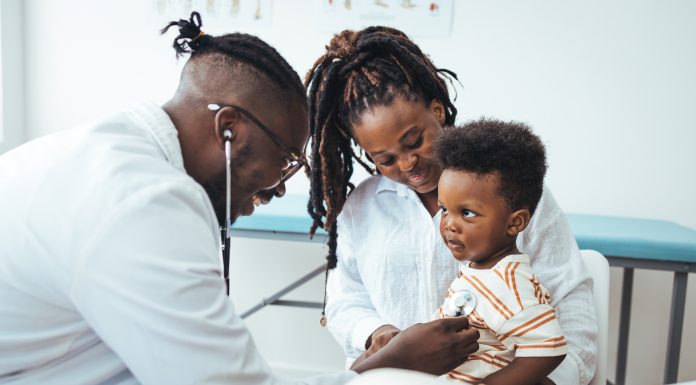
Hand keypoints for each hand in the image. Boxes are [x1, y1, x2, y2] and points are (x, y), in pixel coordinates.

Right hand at [352, 317, 478, 375]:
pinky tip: (453, 352)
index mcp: (442, 326)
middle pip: (474, 334)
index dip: (462, 322)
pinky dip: (462, 354)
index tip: (459, 324)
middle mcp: (451, 339)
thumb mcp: (420, 327)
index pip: (465, 321)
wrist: (399, 363)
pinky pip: (465, 357)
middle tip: (463, 332)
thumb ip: (437, 326)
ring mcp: (453, 354)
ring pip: (474, 346)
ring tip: (460, 342)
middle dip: (470, 332)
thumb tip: (446, 327)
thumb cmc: (405, 344)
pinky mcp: (451, 365)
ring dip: (468, 343)